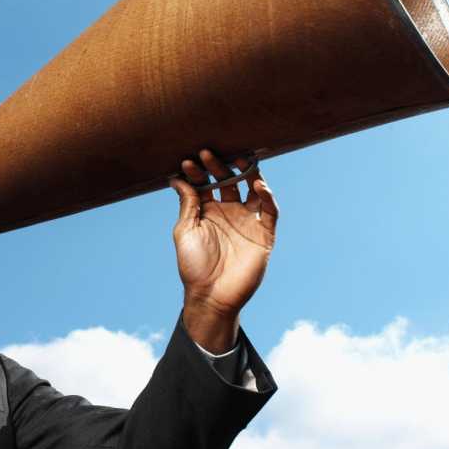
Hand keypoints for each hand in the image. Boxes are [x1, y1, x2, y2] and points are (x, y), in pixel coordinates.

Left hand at [168, 149, 278, 350]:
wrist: (211, 296)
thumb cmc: (193, 265)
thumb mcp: (185, 231)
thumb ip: (187, 204)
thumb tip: (177, 178)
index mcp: (207, 210)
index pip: (205, 183)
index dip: (198, 171)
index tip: (188, 161)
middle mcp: (228, 212)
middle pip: (228, 180)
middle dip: (219, 165)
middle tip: (209, 153)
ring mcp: (247, 221)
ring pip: (253, 189)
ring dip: (248, 173)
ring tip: (239, 158)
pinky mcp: (264, 234)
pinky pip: (271, 211)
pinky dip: (268, 196)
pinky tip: (258, 184)